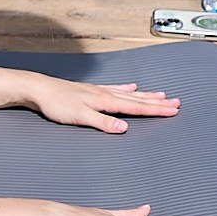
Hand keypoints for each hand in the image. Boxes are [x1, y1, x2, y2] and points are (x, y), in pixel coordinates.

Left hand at [17, 75, 179, 132]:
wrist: (39, 90)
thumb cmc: (56, 104)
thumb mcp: (80, 117)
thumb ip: (102, 122)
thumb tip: (124, 128)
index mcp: (105, 102)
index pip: (136, 108)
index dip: (156, 110)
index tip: (173, 110)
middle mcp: (105, 94)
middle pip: (137, 99)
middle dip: (158, 102)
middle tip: (177, 103)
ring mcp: (99, 91)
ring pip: (129, 94)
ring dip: (146, 95)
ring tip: (162, 95)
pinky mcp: (91, 91)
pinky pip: (115, 89)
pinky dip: (127, 89)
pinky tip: (131, 87)